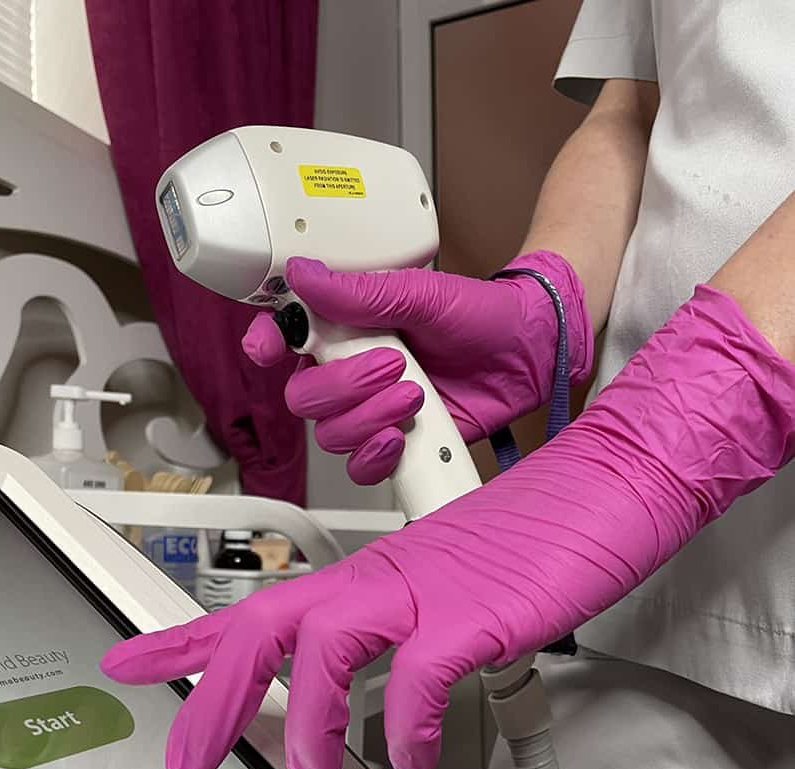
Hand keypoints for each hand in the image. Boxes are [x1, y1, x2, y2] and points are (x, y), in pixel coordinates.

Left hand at [103, 287, 794, 768]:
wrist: (604, 491)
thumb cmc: (528, 544)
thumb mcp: (439, 594)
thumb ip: (395, 640)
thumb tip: (364, 701)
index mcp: (365, 578)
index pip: (256, 609)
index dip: (185, 639)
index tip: (130, 661)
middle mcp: (380, 580)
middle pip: (266, 625)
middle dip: (211, 692)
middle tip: (186, 759)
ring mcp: (427, 592)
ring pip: (328, 644)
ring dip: (307, 720)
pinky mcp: (478, 612)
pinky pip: (421, 673)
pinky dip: (406, 722)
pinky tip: (410, 754)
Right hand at [242, 250, 591, 483]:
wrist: (527, 355)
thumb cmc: (480, 316)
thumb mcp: (422, 293)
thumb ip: (361, 292)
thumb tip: (306, 274)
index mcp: (346, 327)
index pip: (286, 337)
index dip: (267, 344)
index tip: (269, 348)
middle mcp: (350, 372)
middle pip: (304, 397)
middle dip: (344, 387)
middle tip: (393, 366)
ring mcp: (371, 410)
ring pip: (331, 435)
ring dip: (369, 418)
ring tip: (414, 395)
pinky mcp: (394, 445)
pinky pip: (360, 467)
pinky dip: (376, 456)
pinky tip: (402, 436)